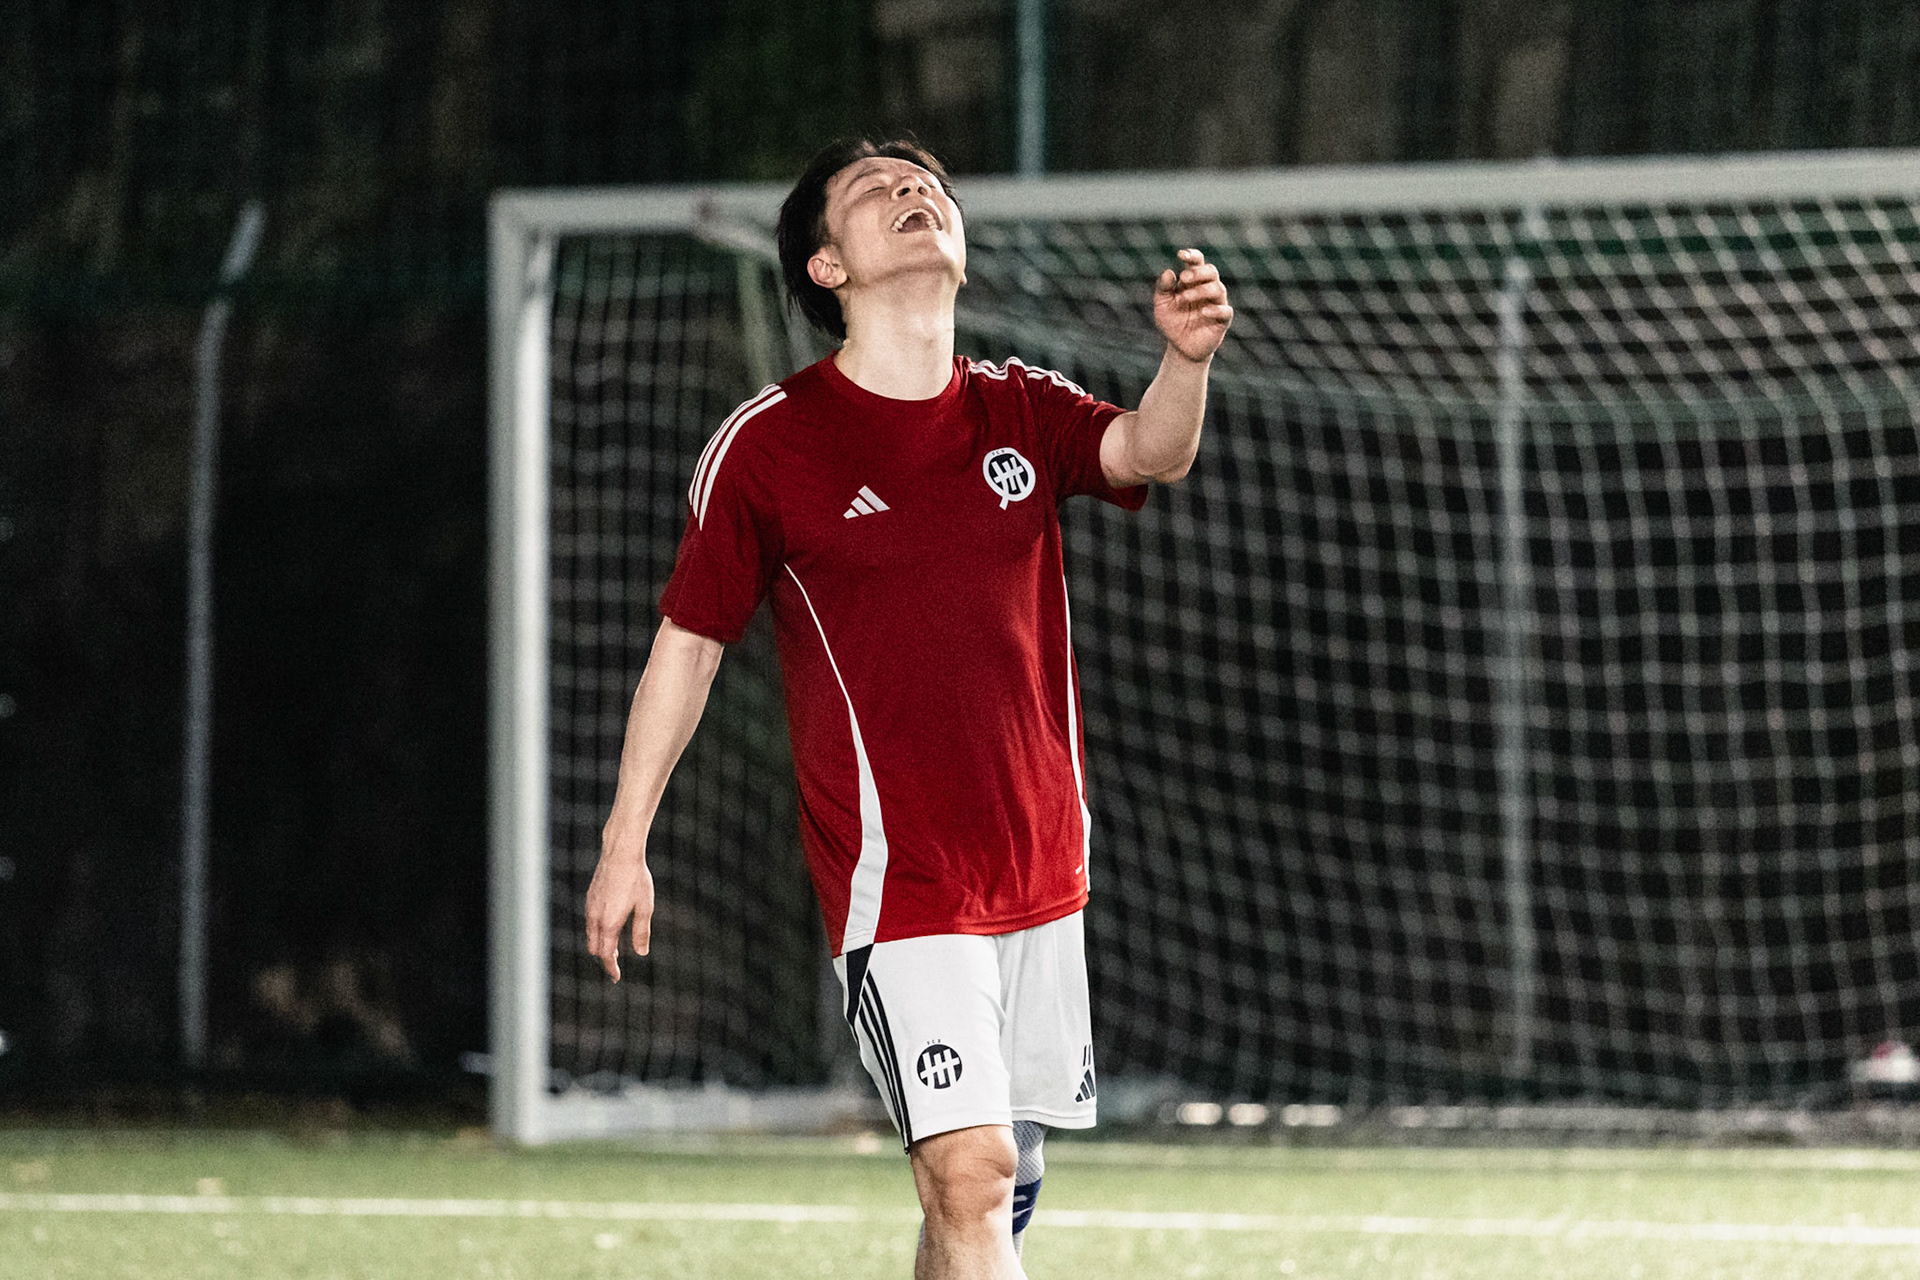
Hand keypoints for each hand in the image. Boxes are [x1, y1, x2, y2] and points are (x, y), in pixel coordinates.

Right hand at [585, 843, 653, 981]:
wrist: (620, 853)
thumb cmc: (636, 879)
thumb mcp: (645, 906)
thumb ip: (641, 931)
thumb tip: (641, 953)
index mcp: (609, 923)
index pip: (606, 955)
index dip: (611, 968)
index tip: (616, 978)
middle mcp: (596, 918)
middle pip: (595, 949)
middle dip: (604, 960)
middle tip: (616, 968)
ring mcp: (590, 907)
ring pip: (590, 936)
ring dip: (600, 946)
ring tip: (614, 952)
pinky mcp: (590, 898)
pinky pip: (590, 923)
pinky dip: (597, 933)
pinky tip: (609, 929)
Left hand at [1153, 248, 1232, 362]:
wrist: (1180, 347)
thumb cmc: (1172, 322)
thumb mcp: (1162, 305)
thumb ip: (1163, 289)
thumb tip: (1168, 272)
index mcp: (1194, 282)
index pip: (1198, 263)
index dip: (1192, 256)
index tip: (1181, 255)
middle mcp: (1207, 289)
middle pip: (1211, 271)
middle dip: (1198, 272)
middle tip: (1184, 279)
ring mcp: (1216, 304)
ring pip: (1218, 288)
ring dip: (1201, 290)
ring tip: (1184, 298)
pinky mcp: (1222, 320)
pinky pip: (1225, 311)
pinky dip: (1215, 309)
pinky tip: (1202, 312)